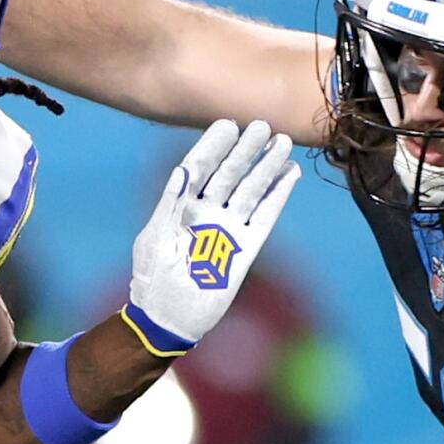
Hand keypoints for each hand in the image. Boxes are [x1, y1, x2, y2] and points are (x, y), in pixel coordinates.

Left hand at [127, 119, 300, 348]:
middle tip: (262, 126)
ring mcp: (228, 228)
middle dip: (244, 150)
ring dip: (266, 167)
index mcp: (181, 205)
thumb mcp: (156, 238)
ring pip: (251, 190)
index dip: (213, 146)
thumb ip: (170, 203)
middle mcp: (207, 212)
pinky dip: (278, 196)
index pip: (200, 168)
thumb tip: (182, 169)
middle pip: (229, 174)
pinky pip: (265, 216)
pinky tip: (289, 174)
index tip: (228, 125)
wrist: (169, 318)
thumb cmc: (154, 278)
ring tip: (282, 143)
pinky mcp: (246, 247)